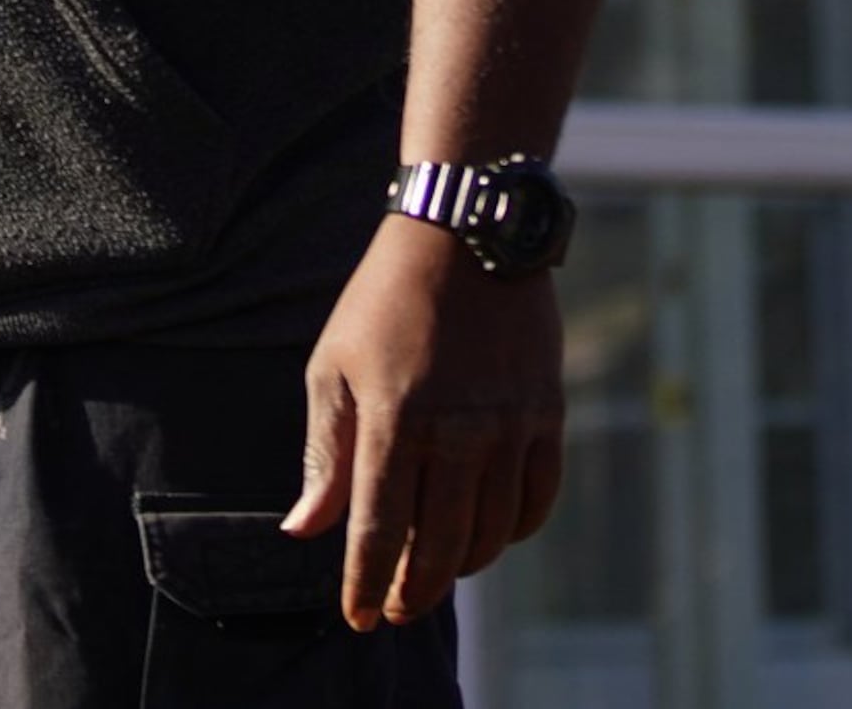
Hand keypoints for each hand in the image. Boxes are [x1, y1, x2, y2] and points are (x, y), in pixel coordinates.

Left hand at [280, 213, 566, 630]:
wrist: (465, 232)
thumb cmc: (383, 300)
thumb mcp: (334, 367)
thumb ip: (324, 455)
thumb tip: (305, 529)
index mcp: (394, 421)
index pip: (377, 533)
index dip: (365, 585)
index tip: (357, 618)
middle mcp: (457, 432)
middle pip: (438, 548)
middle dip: (413, 591)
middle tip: (395, 607)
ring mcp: (509, 426)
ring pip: (490, 534)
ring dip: (461, 567)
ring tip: (434, 573)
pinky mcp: (546, 415)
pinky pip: (536, 501)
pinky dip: (512, 532)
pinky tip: (487, 535)